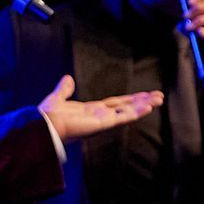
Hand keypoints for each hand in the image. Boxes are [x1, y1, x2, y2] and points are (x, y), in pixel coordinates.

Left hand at [37, 74, 162, 141]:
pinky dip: (135, 112)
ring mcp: (102, 120)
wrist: (44, 125)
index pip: (115, 104)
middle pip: (126, 107)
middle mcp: (100, 116)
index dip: (130, 100)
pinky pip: (122, 117)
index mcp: (91, 110)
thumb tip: (68, 78)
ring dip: (143, 106)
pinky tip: (148, 107)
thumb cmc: (48, 116)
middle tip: (159, 97)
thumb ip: (65, 89)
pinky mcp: (102, 124)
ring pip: (127, 112)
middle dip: (142, 102)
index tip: (144, 95)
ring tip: (158, 100)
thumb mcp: (58, 97)